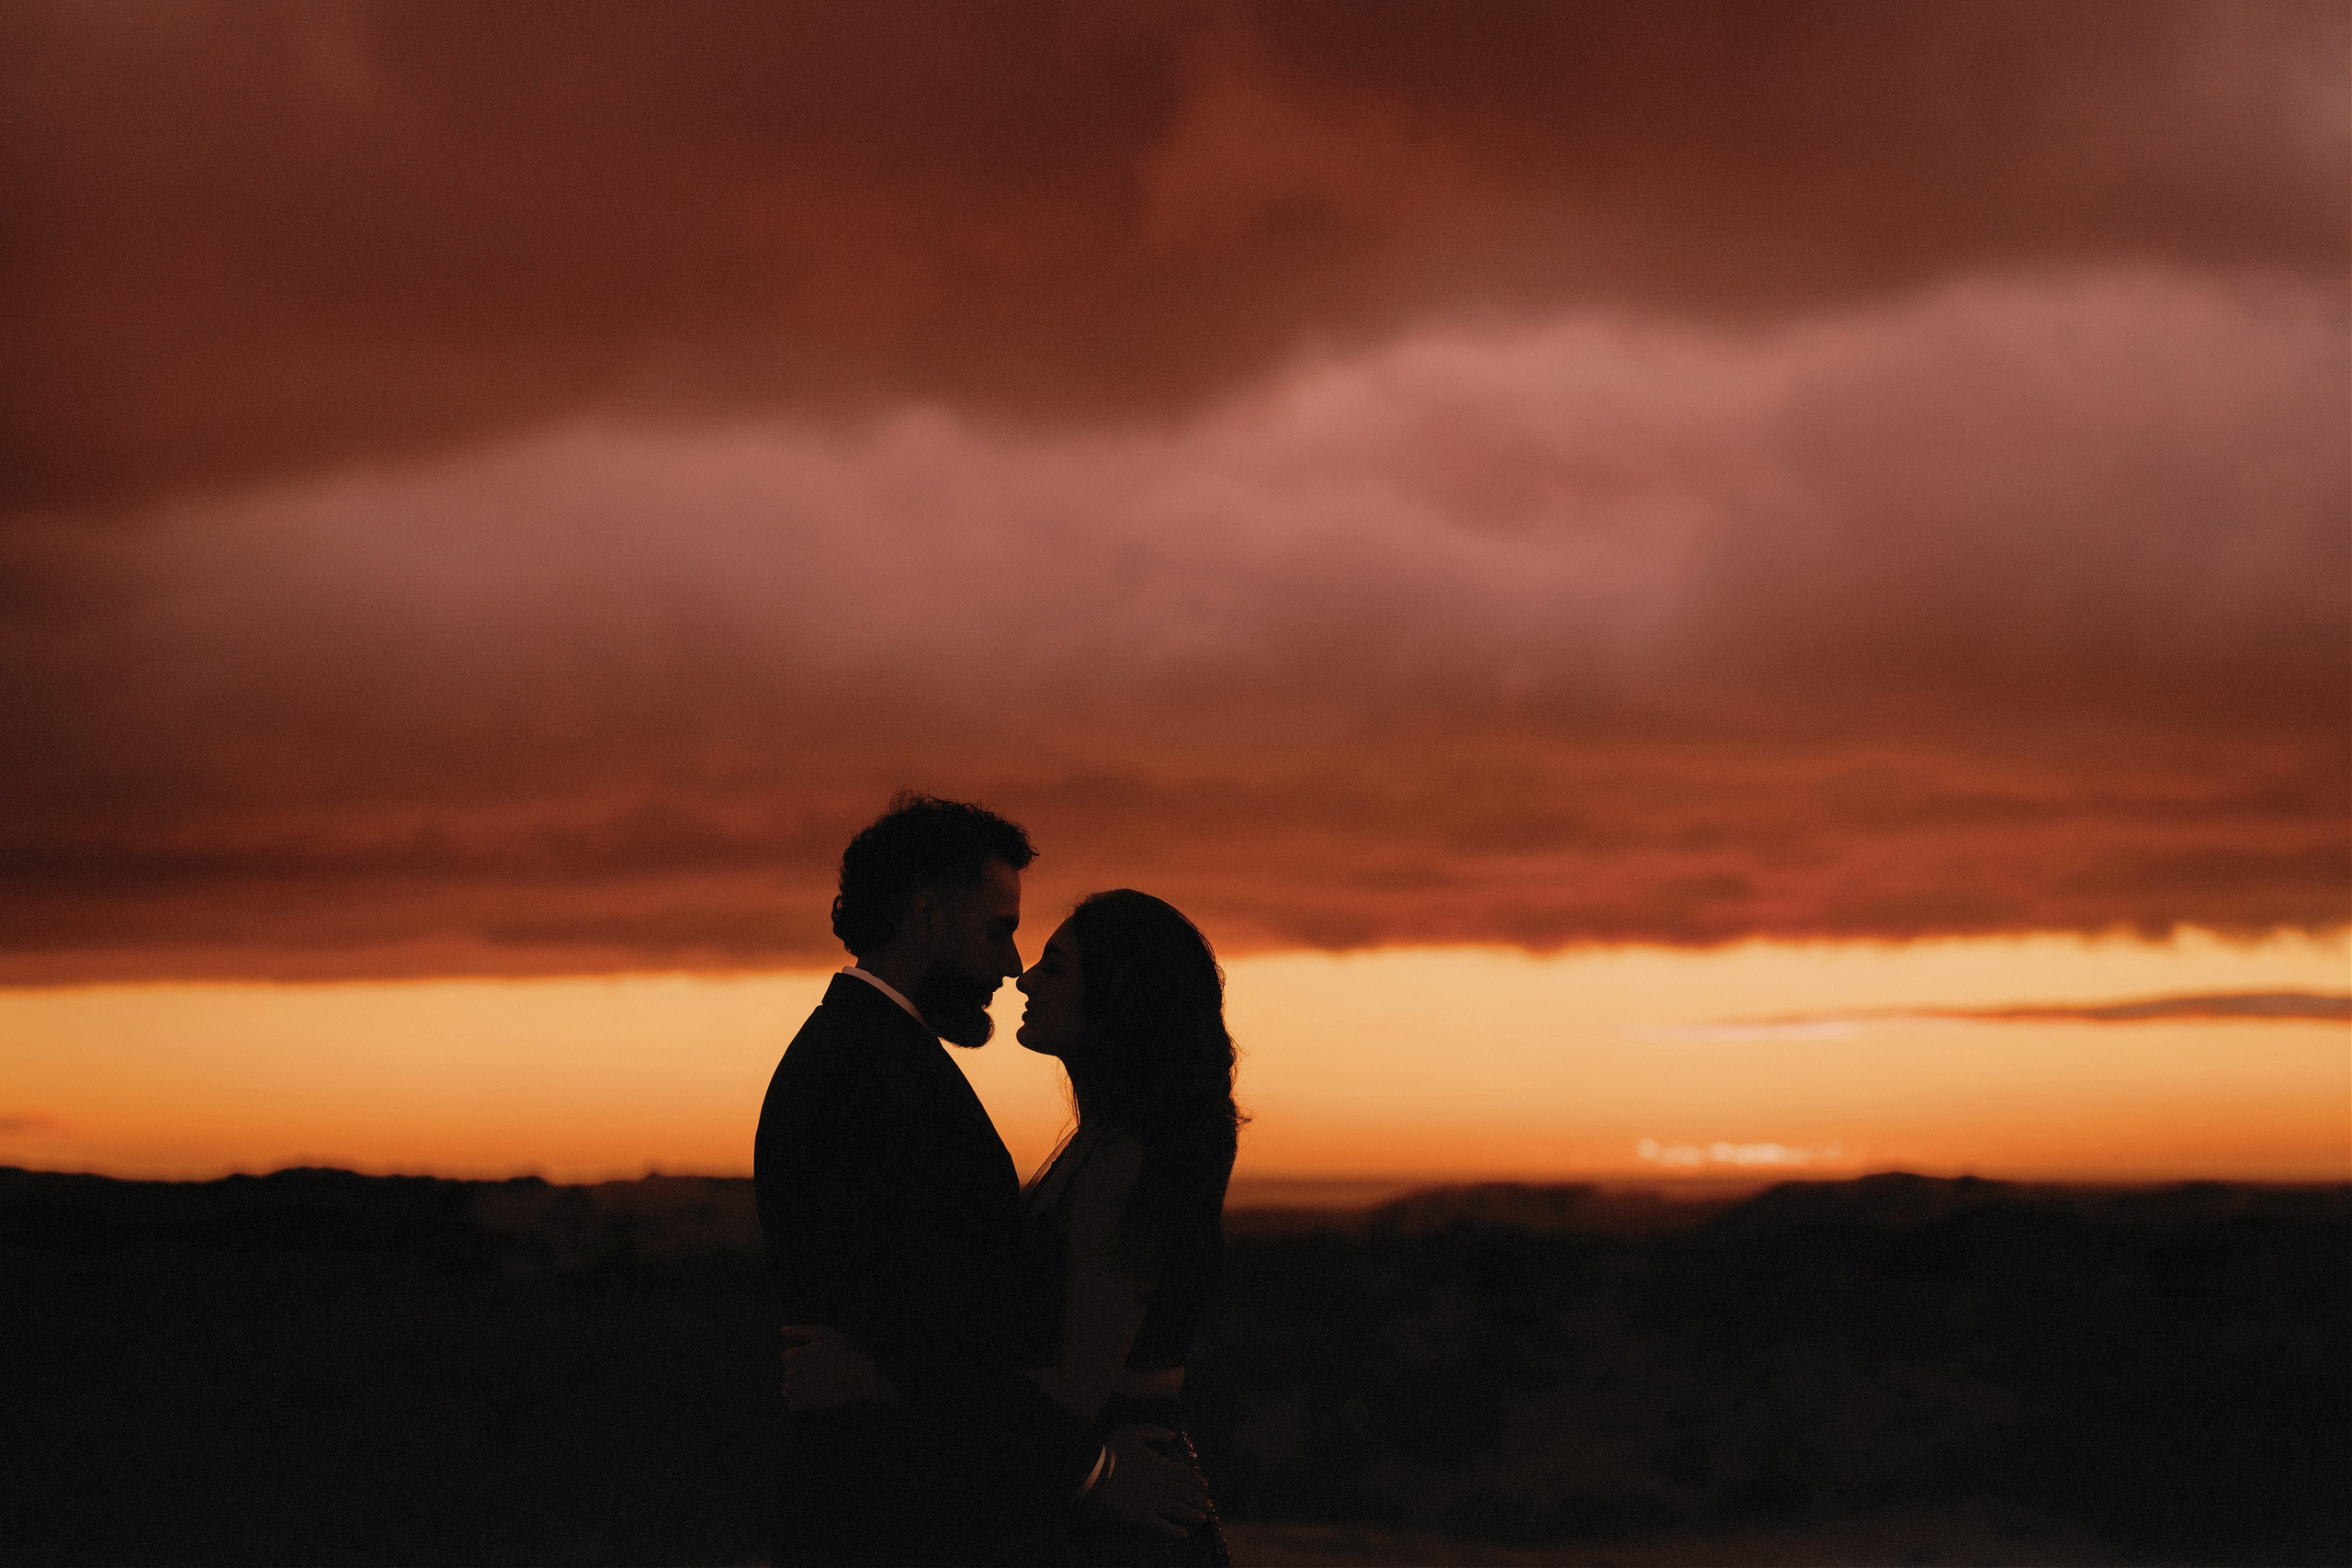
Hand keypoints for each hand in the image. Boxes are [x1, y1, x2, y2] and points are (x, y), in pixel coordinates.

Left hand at [779, 1324, 899, 1410]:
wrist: (861, 1376)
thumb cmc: (844, 1351)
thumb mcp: (823, 1334)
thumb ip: (800, 1331)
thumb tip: (782, 1329)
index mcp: (794, 1356)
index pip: (787, 1357)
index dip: (801, 1355)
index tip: (816, 1356)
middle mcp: (792, 1375)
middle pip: (789, 1373)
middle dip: (800, 1370)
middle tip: (821, 1368)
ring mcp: (798, 1391)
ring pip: (789, 1388)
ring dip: (798, 1386)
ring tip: (817, 1382)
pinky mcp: (806, 1405)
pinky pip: (792, 1405)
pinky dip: (798, 1401)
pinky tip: (812, 1395)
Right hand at [1088, 1425, 1208, 1540]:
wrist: (1096, 1473)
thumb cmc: (1113, 1450)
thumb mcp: (1134, 1432)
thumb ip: (1155, 1431)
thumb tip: (1173, 1434)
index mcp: (1164, 1466)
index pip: (1188, 1475)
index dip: (1198, 1481)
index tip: (1205, 1486)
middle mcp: (1164, 1485)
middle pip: (1188, 1494)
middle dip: (1201, 1500)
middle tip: (1209, 1506)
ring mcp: (1155, 1503)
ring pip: (1181, 1510)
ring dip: (1194, 1515)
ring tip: (1202, 1519)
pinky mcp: (1143, 1517)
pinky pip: (1164, 1526)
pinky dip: (1175, 1531)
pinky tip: (1183, 1534)